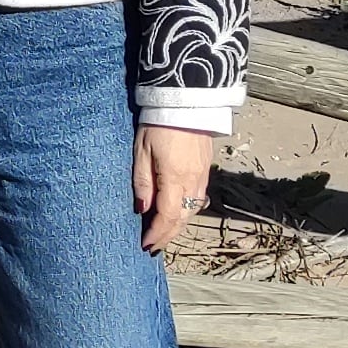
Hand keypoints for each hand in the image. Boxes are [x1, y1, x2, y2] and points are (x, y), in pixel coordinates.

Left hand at [133, 123, 215, 253]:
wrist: (186, 101)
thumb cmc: (157, 124)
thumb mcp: (141, 151)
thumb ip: (142, 182)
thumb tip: (142, 209)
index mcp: (174, 178)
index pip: (167, 216)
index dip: (157, 234)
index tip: (145, 245)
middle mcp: (193, 181)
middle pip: (182, 218)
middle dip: (168, 235)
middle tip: (153, 246)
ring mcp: (202, 175)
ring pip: (192, 209)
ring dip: (178, 225)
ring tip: (164, 233)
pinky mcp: (206, 168)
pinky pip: (198, 198)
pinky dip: (187, 211)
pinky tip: (178, 212)